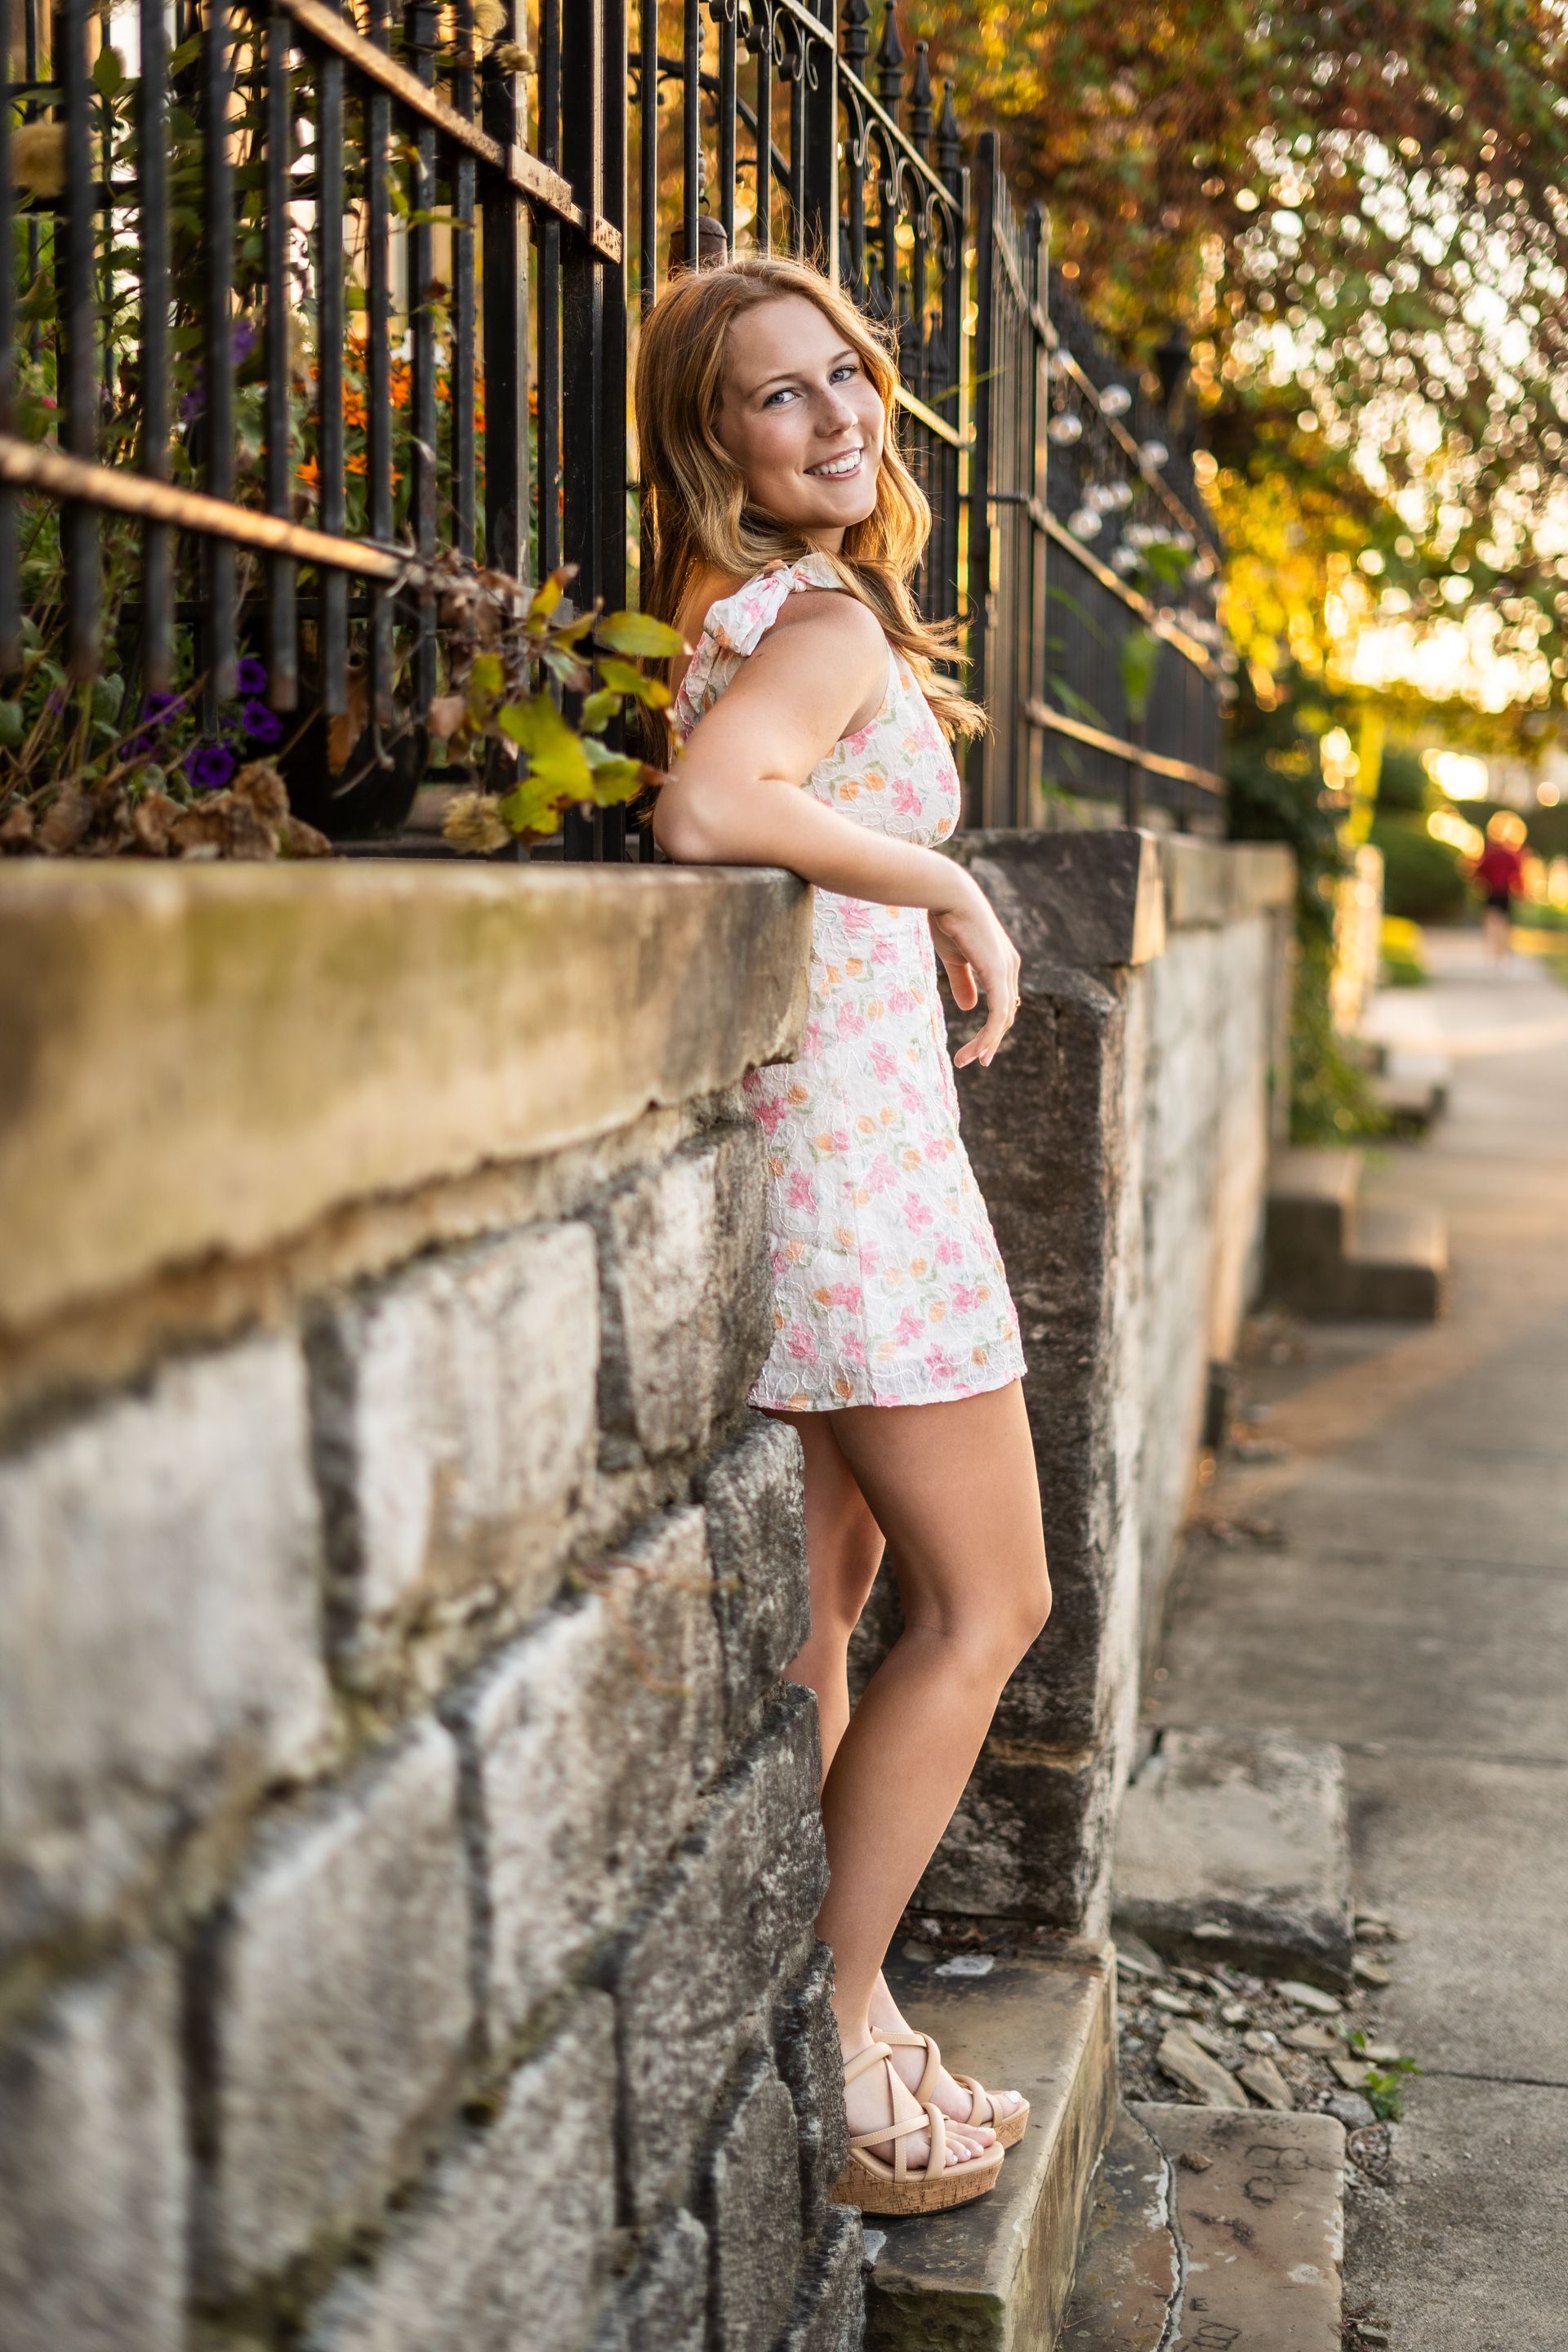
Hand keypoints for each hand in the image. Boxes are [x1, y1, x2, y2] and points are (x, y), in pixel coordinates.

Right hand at [929, 885, 1021, 1068]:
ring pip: (1002, 1019)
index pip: (1002, 1004)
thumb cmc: (948, 920)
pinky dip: (989, 1035)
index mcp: (1002, 964)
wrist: (947, 895)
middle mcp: (1010, 969)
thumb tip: (969, 1008)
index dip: (991, 1028)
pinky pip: (998, 1013)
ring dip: (986, 1044)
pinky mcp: (998, 973)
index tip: (974, 1048)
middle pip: (1005, 1015)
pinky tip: (979, 1051)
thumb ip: (963, 982)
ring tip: (967, 1061)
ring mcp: (1007, 971)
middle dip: (989, 1041)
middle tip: (969, 1061)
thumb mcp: (955, 958)